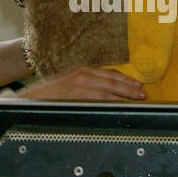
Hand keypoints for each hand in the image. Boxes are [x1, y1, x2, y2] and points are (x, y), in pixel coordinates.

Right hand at [18, 67, 146, 100]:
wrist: (34, 97)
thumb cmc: (54, 93)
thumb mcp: (72, 82)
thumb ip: (89, 84)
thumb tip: (109, 93)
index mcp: (84, 71)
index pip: (111, 74)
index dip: (126, 80)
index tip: (138, 85)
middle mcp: (84, 75)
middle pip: (113, 81)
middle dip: (130, 88)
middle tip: (143, 94)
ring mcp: (80, 85)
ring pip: (109, 91)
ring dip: (125, 96)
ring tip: (137, 100)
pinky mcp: (77, 96)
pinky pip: (99, 100)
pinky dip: (111, 103)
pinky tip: (120, 106)